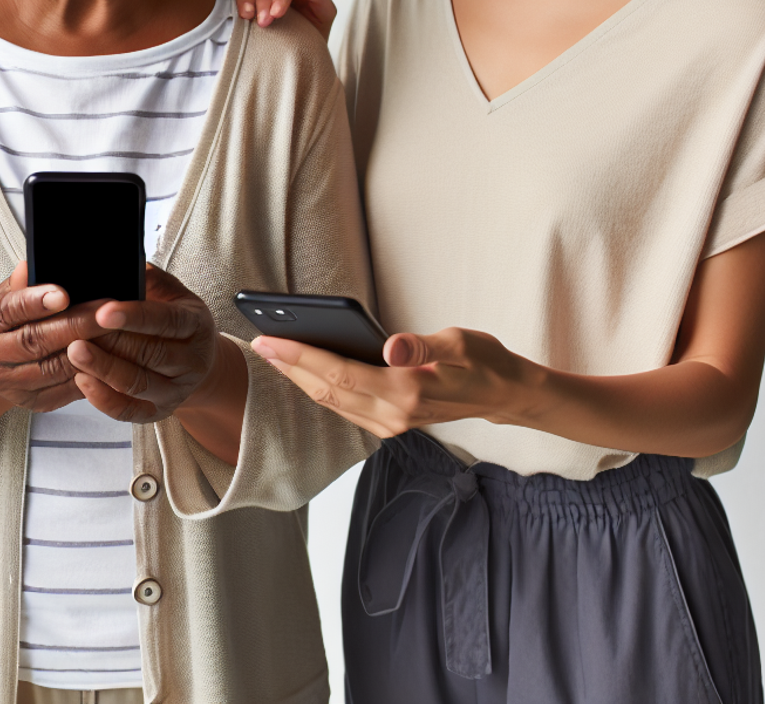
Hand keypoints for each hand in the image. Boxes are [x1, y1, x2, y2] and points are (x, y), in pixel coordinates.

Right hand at [0, 260, 112, 412]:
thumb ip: (19, 283)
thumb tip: (31, 264)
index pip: (9, 310)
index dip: (36, 302)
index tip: (63, 293)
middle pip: (37, 341)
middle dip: (76, 325)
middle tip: (107, 311)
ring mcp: (12, 384)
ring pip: (54, 368)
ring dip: (88, 351)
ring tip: (115, 332)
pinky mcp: (33, 402)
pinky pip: (66, 390)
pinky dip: (89, 375)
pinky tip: (109, 358)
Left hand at [67, 265, 236, 424]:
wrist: (199, 362)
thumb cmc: (177, 321)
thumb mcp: (173, 293)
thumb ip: (149, 279)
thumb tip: (116, 263)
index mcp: (195, 325)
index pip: (165, 320)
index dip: (134, 316)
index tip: (103, 310)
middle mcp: (191, 361)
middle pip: (149, 354)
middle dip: (110, 343)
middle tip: (77, 330)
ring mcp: (176, 390)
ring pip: (137, 384)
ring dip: (102, 368)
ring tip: (74, 352)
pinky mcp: (158, 411)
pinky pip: (128, 411)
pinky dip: (103, 398)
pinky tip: (82, 380)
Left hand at [250, 327, 526, 438]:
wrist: (505, 395)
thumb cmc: (483, 362)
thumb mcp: (460, 343)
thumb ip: (422, 345)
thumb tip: (390, 347)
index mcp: (407, 392)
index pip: (340, 374)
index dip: (302, 357)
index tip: (271, 340)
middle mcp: (394, 415)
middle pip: (328, 391)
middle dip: (291, 368)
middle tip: (259, 343)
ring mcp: (392, 425)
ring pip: (333, 403)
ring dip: (301, 380)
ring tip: (275, 354)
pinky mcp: (392, 424)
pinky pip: (345, 407)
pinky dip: (320, 389)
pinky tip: (305, 371)